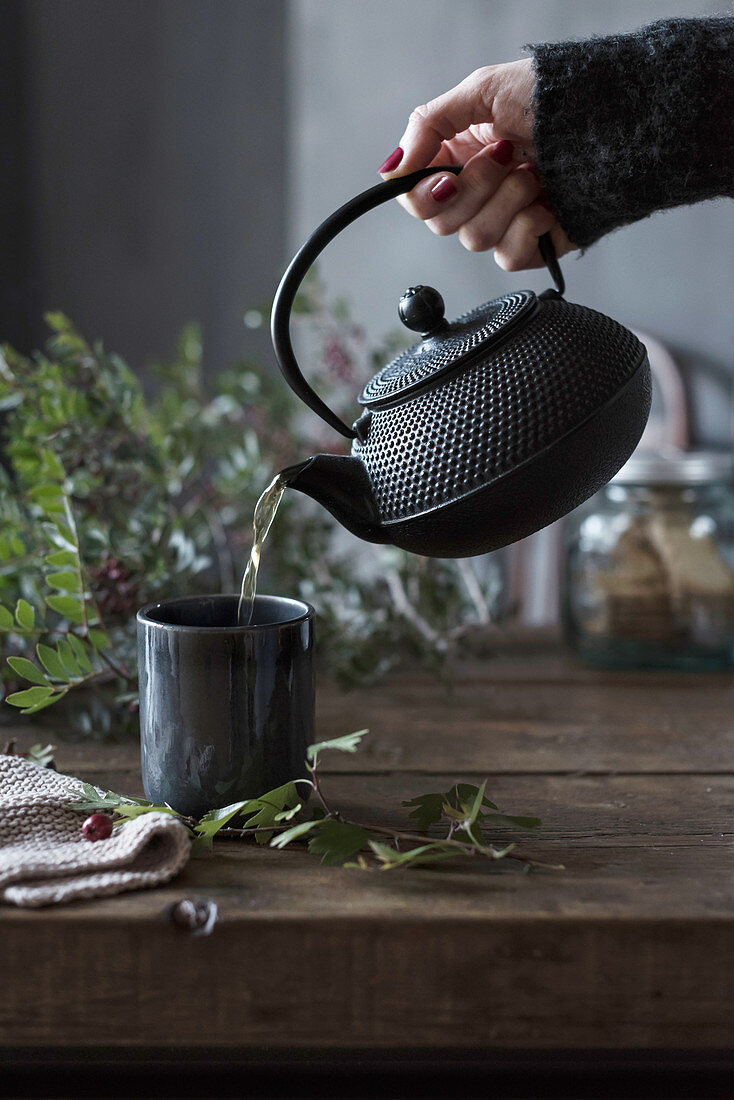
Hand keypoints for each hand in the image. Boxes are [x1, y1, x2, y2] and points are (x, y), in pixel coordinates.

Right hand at [378, 60, 575, 269]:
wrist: (615, 120)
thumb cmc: (557, 97)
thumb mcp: (483, 90)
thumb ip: (428, 125)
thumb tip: (392, 168)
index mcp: (456, 157)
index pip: (415, 197)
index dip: (423, 194)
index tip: (446, 177)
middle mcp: (476, 193)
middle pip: (441, 222)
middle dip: (475, 188)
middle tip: (506, 155)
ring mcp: (504, 220)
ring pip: (475, 239)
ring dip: (507, 200)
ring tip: (536, 173)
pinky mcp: (532, 243)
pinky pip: (508, 257)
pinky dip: (527, 228)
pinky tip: (546, 203)